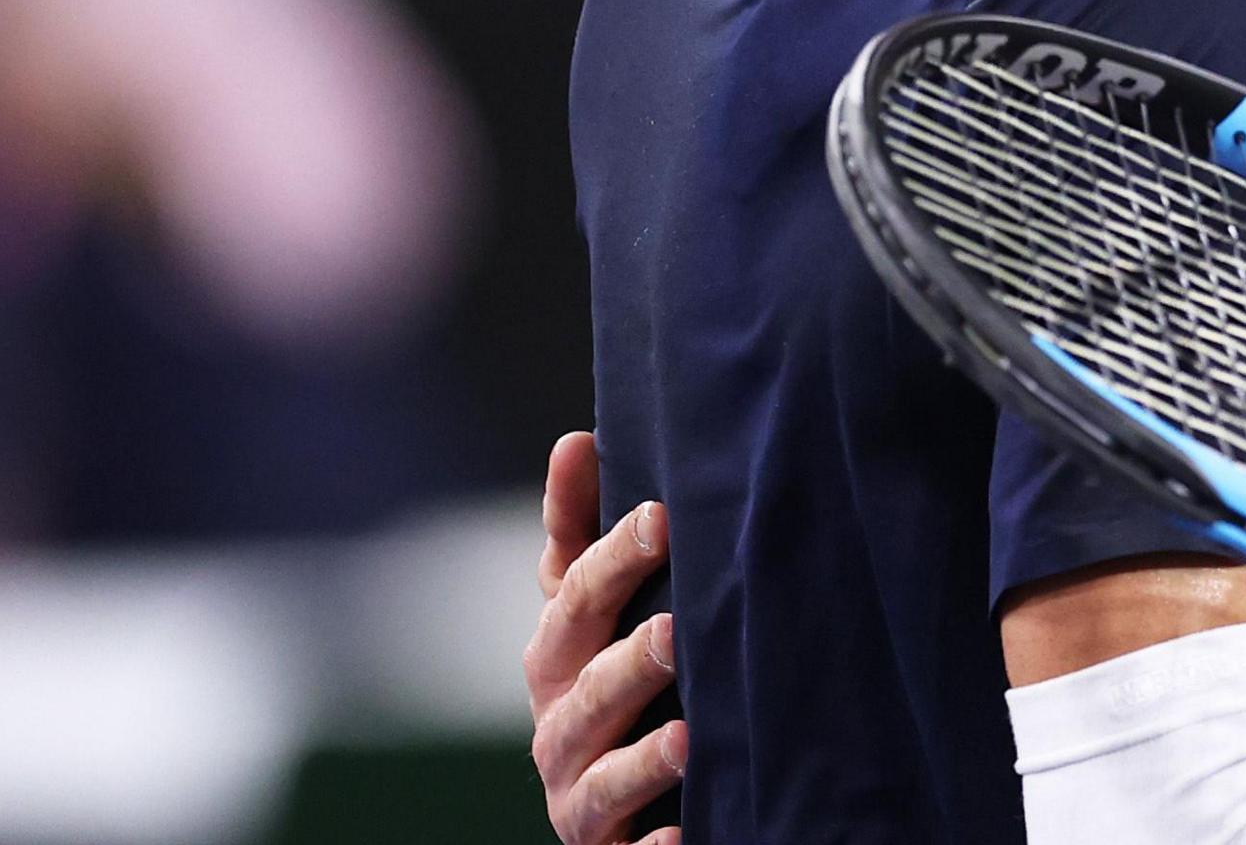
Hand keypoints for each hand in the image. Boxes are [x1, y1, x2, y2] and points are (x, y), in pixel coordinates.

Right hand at [525, 431, 684, 844]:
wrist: (616, 806)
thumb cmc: (611, 682)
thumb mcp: (590, 612)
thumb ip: (579, 536)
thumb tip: (578, 439)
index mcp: (555, 660)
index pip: (573, 602)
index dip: (611, 560)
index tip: (661, 516)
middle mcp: (559, 730)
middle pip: (586, 691)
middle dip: (628, 662)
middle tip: (679, 632)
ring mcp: (581, 798)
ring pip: (602, 780)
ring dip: (643, 760)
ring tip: (690, 738)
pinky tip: (686, 837)